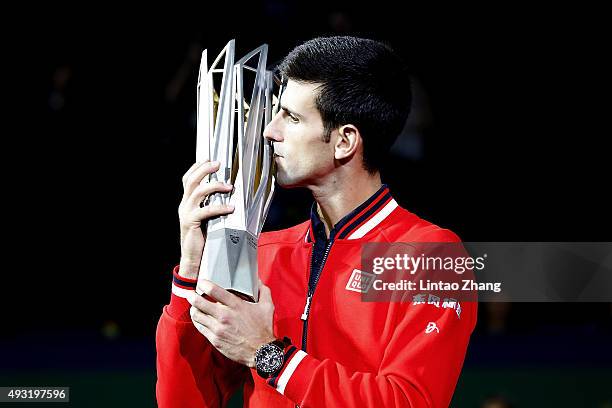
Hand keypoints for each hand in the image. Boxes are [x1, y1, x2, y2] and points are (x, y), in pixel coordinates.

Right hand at [178, 161, 233, 278]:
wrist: (194, 258)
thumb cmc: (204, 238)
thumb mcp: (208, 218)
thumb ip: (213, 205)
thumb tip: (230, 193)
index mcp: (187, 202)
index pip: (188, 179)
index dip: (197, 167)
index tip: (208, 159)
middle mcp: (184, 205)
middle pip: (191, 181)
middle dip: (204, 169)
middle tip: (218, 164)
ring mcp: (186, 213)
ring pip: (198, 193)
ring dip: (214, 186)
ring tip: (229, 187)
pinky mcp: (191, 223)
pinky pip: (205, 211)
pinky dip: (219, 208)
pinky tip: (230, 208)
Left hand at [188, 280, 275, 366]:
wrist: (261, 352)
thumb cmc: (263, 329)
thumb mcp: (267, 306)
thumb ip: (262, 291)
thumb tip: (257, 281)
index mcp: (236, 305)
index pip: (213, 290)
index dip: (204, 284)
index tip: (202, 282)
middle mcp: (224, 316)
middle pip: (199, 302)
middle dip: (192, 296)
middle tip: (191, 293)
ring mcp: (218, 328)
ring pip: (196, 315)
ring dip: (193, 309)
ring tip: (194, 306)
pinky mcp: (215, 339)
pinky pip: (200, 327)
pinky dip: (197, 321)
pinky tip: (199, 318)